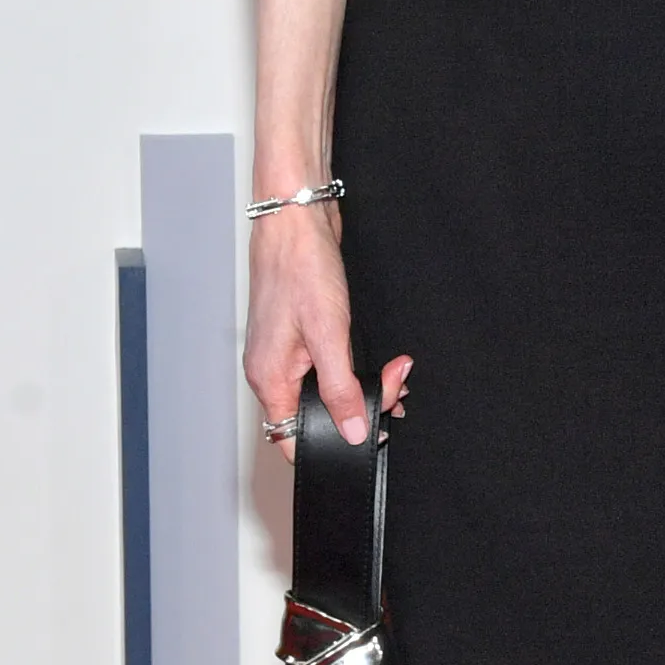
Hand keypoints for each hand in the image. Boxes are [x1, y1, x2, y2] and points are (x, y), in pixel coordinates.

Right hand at [242, 202, 404, 447]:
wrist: (297, 219)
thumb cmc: (300, 266)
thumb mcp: (327, 334)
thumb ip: (339, 388)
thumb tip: (351, 432)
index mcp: (268, 378)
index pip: (290, 438)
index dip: (328, 445)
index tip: (368, 435)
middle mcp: (272, 371)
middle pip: (316, 416)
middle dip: (361, 409)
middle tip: (395, 389)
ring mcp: (286, 354)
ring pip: (327, 393)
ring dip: (364, 389)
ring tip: (396, 375)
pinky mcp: (301, 337)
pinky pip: (330, 370)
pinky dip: (356, 371)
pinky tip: (381, 366)